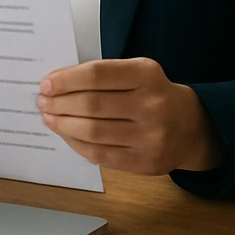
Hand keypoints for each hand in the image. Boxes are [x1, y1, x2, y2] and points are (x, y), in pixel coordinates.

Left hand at [37, 57, 224, 174]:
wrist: (192, 127)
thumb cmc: (155, 94)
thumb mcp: (139, 72)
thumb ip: (105, 76)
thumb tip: (58, 84)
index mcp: (147, 75)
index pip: (96, 75)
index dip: (66, 79)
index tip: (47, 83)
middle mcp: (151, 105)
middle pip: (91, 104)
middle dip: (59, 103)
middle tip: (42, 101)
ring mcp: (150, 137)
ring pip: (93, 132)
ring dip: (63, 124)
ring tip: (49, 117)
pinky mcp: (144, 162)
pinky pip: (100, 154)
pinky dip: (76, 143)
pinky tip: (66, 134)